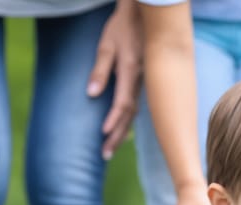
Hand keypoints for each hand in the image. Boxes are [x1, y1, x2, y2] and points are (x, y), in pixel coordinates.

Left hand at [87, 0, 142, 159]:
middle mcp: (141, 80)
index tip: (103, 135)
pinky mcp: (145, 79)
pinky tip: (124, 126)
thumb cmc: (124, 25)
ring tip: (113, 145)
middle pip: (130, 114)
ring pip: (136, 111)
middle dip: (117, 135)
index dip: (113, 121)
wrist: (149, 14)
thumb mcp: (107, 44)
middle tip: (105, 154)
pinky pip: (138, 103)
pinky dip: (130, 118)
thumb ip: (99, 69)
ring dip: (123, 130)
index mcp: (130, 72)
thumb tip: (91, 94)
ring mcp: (145, 80)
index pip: (122, 103)